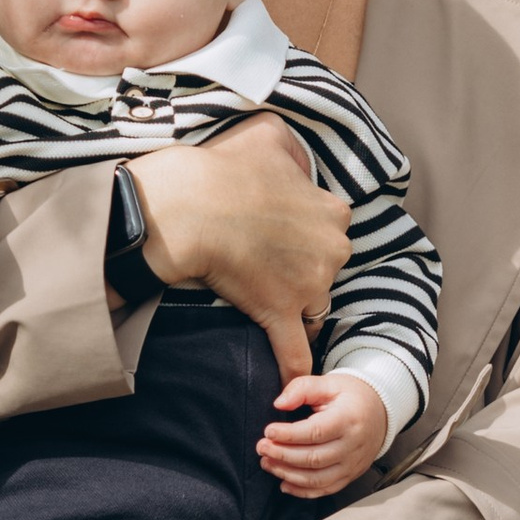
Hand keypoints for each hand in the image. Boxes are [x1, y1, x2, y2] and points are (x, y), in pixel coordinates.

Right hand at [128, 114, 348, 380]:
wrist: (186, 207)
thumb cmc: (222, 169)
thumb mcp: (268, 133)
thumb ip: (291, 145)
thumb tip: (299, 157)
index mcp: (333, 210)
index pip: (328, 230)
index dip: (301, 232)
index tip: (275, 230)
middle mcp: (332, 249)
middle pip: (323, 269)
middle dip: (298, 267)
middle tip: (259, 255)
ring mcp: (309, 285)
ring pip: (310, 303)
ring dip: (291, 304)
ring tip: (257, 290)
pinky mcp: (280, 313)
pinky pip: (295, 351)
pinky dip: (294, 368)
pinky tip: (292, 386)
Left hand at [259, 370, 390, 500]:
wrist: (380, 412)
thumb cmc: (351, 396)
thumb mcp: (329, 383)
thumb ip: (302, 388)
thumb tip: (279, 404)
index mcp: (349, 419)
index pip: (315, 432)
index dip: (288, 435)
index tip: (268, 431)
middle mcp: (353, 445)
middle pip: (314, 458)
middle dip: (282, 455)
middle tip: (261, 447)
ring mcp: (353, 464)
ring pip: (317, 478)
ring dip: (288, 474)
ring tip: (267, 463)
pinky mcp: (350, 475)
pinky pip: (325, 489)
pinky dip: (303, 491)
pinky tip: (284, 483)